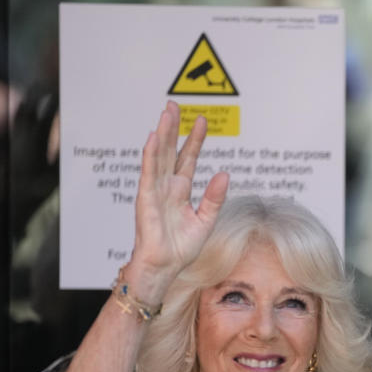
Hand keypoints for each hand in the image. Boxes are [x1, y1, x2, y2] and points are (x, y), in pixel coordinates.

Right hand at [127, 101, 229, 298]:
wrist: (165, 267)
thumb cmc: (182, 248)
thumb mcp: (206, 220)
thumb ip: (214, 198)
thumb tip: (225, 174)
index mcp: (181, 190)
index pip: (187, 158)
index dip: (194, 139)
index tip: (202, 120)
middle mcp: (166, 187)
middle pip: (170, 151)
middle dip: (173, 128)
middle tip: (174, 104)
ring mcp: (155, 191)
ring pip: (158, 156)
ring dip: (161, 135)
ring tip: (166, 113)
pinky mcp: (146, 199)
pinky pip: (148, 174)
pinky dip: (150, 156)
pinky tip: (152, 139)